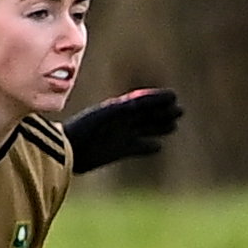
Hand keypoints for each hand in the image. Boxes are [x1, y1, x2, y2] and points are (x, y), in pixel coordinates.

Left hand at [61, 87, 181, 172]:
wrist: (68, 150)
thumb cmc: (84, 130)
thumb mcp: (106, 117)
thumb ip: (123, 111)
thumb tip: (137, 104)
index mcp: (117, 108)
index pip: (142, 101)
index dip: (157, 98)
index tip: (173, 96)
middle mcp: (120, 121)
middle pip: (146, 115)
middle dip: (162, 112)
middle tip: (180, 110)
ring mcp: (120, 136)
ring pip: (144, 130)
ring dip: (159, 127)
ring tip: (174, 126)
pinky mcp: (118, 151)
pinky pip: (137, 148)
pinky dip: (148, 147)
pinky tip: (158, 147)